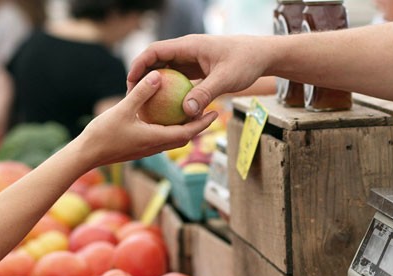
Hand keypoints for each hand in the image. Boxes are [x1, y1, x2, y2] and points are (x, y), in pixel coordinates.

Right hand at [75, 70, 217, 168]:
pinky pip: (159, 137)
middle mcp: (155, 147)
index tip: (215, 113)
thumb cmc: (103, 134)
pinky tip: (163, 115)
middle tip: (209, 110)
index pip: (187, 133)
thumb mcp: (123, 109)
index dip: (203, 123)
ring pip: (172, 138)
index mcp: (156, 139)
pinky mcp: (138, 148)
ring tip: (190, 112)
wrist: (86, 155)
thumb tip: (158, 76)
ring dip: (184, 128)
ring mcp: (146, 149)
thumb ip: (141, 93)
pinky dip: (168, 128)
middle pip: (184, 137)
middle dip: (198, 126)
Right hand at [127, 35, 269, 117]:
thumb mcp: (225, 79)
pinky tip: (167, 108)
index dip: (139, 65)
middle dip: (142, 77)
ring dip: (156, 85)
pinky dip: (171, 91)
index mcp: (189, 46)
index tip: (130, 82)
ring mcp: (192, 60)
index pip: (155, 51)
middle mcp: (187, 51)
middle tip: (132, 97)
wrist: (262, 56)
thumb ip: (205, 94)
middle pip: (156, 61)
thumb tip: (186, 112)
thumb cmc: (245, 62)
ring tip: (145, 104)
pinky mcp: (198, 69)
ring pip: (166, 70)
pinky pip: (178, 79)